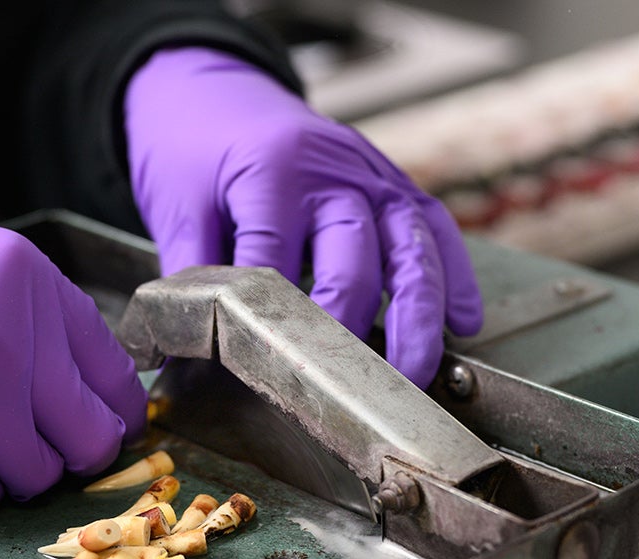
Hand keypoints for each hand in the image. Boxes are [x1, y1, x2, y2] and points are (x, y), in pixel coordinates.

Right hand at [0, 202, 147, 515]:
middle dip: (60, 454)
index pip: (116, 384)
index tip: (83, 429)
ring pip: (32, 476)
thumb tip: (106, 396)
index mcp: (28, 279)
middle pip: (86, 440)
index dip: (106, 419)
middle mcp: (0, 327)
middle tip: (20, 444)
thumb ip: (41, 323)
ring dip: (4, 472)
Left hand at [123, 46, 481, 389]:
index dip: (272, 320)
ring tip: (415, 373)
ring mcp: (371, 176)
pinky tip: (462, 322)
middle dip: (352, 327)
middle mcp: (332, 172)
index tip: (270, 371)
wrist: (217, 92)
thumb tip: (184, 351)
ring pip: (411, 249)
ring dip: (419, 316)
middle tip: (348, 386)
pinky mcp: (394, 184)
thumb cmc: (195, 150)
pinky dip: (453, 278)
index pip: (276, 259)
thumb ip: (189, 277)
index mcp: (271, 173)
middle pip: (353, 259)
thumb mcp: (176, 206)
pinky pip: (434, 229)